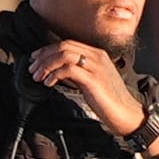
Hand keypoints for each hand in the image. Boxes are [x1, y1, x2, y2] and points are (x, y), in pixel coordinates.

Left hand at [28, 38, 147, 141]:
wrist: (126, 113)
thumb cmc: (109, 100)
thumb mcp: (92, 80)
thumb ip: (78, 72)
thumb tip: (57, 71)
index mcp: (97, 54)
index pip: (68, 44)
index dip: (48, 50)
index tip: (35, 59)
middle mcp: (97, 56)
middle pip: (63, 46)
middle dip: (44, 56)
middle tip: (32, 69)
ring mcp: (96, 67)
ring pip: (64, 55)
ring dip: (46, 65)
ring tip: (38, 77)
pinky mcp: (93, 80)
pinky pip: (68, 70)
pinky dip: (54, 75)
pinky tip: (48, 83)